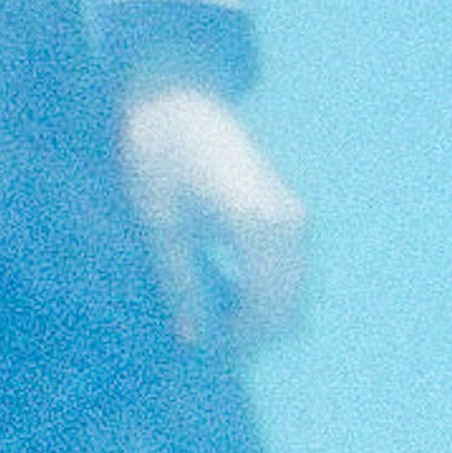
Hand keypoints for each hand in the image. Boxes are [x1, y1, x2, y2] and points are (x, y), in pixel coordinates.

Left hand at [118, 81, 306, 351]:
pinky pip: (287, 267)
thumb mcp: (159, 225)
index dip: (242, 340)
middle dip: (255, 333)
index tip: (205, 353)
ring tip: (214, 324)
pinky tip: (227, 296)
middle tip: (209, 346)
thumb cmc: (157, 155)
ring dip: (262, 313)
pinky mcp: (287, 210)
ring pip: (293, 289)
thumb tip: (194, 339)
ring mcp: (294, 215)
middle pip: (289, 305)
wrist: (175, 99)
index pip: (267, 308)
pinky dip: (265, 290)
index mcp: (257, 226)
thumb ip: (181, 285)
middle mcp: (289, 223)